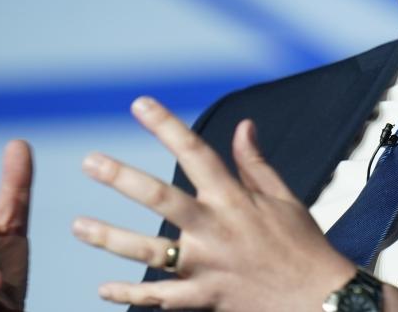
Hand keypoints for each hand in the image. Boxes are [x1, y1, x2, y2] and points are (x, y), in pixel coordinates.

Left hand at [72, 96, 356, 310]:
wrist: (318, 299)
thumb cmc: (303, 246)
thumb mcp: (283, 198)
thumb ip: (255, 163)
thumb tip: (244, 126)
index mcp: (235, 199)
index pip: (196, 153)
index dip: (167, 126)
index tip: (140, 105)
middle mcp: (216, 229)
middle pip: (161, 198)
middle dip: (123, 178)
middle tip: (91, 162)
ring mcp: (207, 265)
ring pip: (149, 252)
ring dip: (110, 237)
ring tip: (79, 225)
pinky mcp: (205, 298)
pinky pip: (160, 298)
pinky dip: (130, 295)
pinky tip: (103, 288)